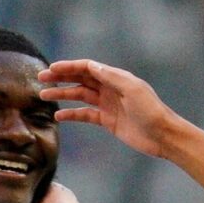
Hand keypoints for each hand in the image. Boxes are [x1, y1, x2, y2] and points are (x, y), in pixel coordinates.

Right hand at [39, 59, 181, 159]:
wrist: (162, 135)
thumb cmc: (150, 110)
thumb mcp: (132, 89)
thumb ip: (111, 77)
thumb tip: (90, 66)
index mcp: (115, 77)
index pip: (87, 68)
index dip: (69, 67)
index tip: (52, 69)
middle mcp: (109, 88)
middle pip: (80, 80)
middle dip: (60, 78)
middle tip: (41, 79)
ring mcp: (107, 104)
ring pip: (79, 96)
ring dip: (62, 95)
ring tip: (44, 95)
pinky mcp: (107, 120)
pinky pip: (85, 114)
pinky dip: (72, 114)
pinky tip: (59, 116)